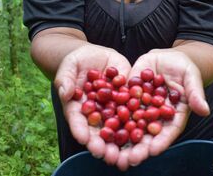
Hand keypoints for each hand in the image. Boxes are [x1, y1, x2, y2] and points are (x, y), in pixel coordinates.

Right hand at [54, 44, 131, 164]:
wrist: (96, 56)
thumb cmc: (77, 62)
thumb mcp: (69, 66)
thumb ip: (65, 79)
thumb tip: (65, 93)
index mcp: (78, 108)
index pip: (78, 122)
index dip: (80, 131)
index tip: (84, 139)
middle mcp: (97, 113)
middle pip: (99, 131)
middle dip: (104, 144)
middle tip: (109, 156)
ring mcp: (113, 108)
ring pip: (118, 126)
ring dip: (124, 141)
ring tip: (128, 155)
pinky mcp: (128, 99)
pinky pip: (135, 109)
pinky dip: (142, 121)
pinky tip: (148, 130)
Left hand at [115, 49, 210, 169]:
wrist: (167, 57)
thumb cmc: (185, 68)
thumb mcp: (191, 78)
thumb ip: (195, 94)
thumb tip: (205, 110)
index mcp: (173, 116)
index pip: (167, 132)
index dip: (161, 142)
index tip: (153, 151)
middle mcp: (155, 116)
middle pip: (147, 135)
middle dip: (138, 147)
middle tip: (128, 160)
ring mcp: (140, 108)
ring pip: (129, 126)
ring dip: (120, 139)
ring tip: (111, 151)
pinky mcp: (128, 97)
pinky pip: (118, 107)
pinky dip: (109, 117)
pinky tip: (99, 126)